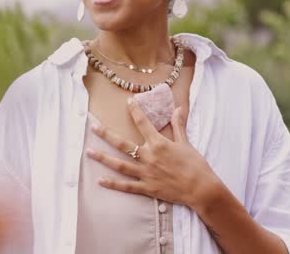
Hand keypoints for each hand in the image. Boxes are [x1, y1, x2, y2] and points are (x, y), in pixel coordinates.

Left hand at [86, 97, 219, 207]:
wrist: (201, 188)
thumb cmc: (195, 164)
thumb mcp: (186, 142)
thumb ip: (179, 125)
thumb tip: (179, 108)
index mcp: (159, 143)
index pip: (143, 122)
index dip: (135, 110)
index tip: (128, 101)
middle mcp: (149, 157)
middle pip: (122, 143)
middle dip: (106, 134)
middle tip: (93, 127)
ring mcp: (146, 173)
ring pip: (119, 164)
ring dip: (103, 158)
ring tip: (89, 152)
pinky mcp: (147, 188)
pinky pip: (126, 186)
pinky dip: (112, 184)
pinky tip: (100, 180)